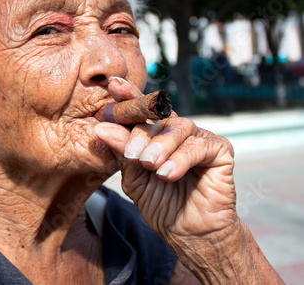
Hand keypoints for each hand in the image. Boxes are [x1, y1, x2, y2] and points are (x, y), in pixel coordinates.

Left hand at [93, 78, 236, 242]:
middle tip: (132, 156)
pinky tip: (168, 174)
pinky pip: (199, 145)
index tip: (114, 86)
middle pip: (157, 118)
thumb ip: (120, 151)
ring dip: (160, 146)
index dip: (128, 96)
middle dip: (141, 135)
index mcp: (154, 134)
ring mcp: (198, 138)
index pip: (140, 111)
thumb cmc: (160, 203)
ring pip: (178, 127)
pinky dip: (181, 158)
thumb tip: (99, 126)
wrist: (188, 233)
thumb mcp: (133, 177)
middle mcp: (176, 131)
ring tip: (149, 166)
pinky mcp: (220, 149)